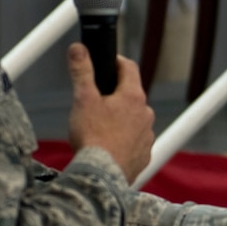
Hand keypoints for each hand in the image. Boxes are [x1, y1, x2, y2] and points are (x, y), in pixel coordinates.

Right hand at [67, 44, 155, 183]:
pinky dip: (124, 140)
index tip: (107, 63)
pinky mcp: (144, 155)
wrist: (102, 177)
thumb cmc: (93, 138)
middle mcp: (146, 114)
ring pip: (134, 119)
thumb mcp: (83, 99)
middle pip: (131, 95)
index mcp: (133, 97)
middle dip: (115, 94)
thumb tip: (79, 48)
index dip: (116, 62)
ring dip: (121, 119)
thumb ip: (82, 71)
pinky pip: (135, 141)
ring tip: (99, 128)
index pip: (129, 67)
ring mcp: (147, 135)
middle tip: (95, 100)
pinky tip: (108, 146)